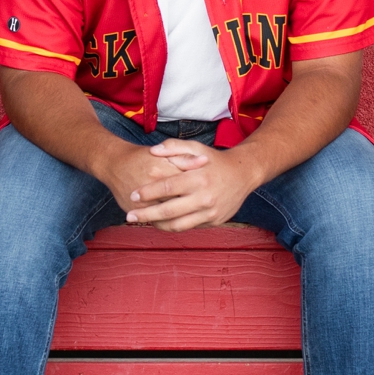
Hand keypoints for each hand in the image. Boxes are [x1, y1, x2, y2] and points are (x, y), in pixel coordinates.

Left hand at [120, 139, 257, 231]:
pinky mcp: (214, 221)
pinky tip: (161, 222)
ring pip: (178, 225)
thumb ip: (174, 147)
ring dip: (157, 225)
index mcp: (198, 178)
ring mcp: (210, 212)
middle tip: (130, 216)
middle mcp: (204, 197)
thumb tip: (152, 151)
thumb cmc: (215, 160)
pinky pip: (189, 227)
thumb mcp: (196, 147)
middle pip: (169, 211)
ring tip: (143, 222)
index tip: (133, 195)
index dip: (148, 192)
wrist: (243, 174)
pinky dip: (173, 226)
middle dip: (146, 214)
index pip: (167, 187)